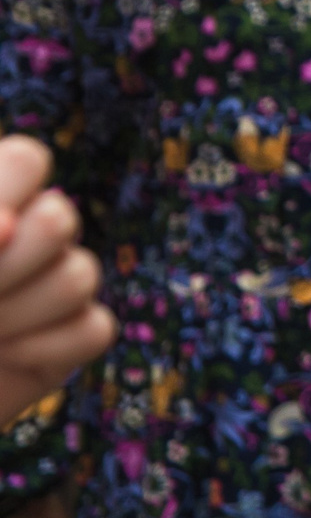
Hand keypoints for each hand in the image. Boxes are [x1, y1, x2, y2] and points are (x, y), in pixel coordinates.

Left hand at [0, 140, 114, 423]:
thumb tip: (8, 225)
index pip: (26, 161)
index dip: (7, 191)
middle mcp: (26, 235)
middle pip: (60, 219)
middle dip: (8, 268)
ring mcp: (51, 283)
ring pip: (80, 275)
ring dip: (18, 313)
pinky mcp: (72, 335)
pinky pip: (94, 328)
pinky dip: (45, 347)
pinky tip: (5, 356)